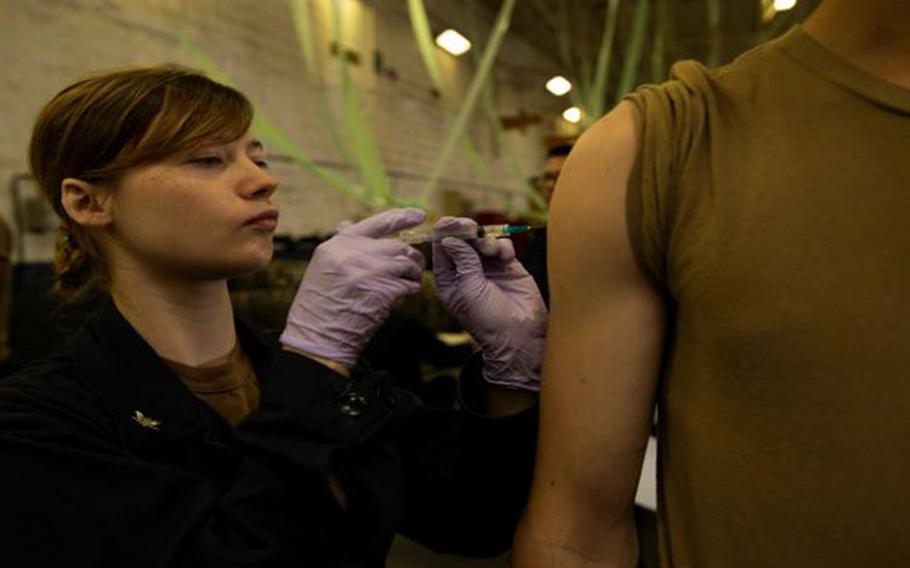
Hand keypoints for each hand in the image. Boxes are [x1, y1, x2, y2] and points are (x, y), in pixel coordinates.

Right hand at [280, 208, 426, 368]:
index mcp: (338, 245)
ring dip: (413, 272)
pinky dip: (412, 288)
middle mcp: (354, 254)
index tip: (419, 215)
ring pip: (405, 263)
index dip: (402, 216)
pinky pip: (408, 284)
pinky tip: (406, 294)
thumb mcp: (323, 267)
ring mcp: (370, 272)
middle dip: (410, 256)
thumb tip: (348, 224)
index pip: (377, 222)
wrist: (318, 336)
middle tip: (415, 265)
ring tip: (410, 280)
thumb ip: (341, 246)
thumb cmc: (320, 305)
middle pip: (396, 245)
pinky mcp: (383, 291)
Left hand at [432, 217, 546, 390]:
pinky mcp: (507, 265)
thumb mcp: (469, 289)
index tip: (448, 222)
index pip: (441, 250)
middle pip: (461, 240)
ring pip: (482, 239)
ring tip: (490, 251)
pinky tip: (505, 257)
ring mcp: (487, 267)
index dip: (444, 234)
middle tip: (470, 226)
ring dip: (486, 240)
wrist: (519, 335)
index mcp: (449, 279)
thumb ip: (462, 260)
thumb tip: (449, 237)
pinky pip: (502, 245)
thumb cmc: (488, 319)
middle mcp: (466, 270)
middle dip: (465, 231)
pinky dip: (502, 246)